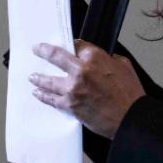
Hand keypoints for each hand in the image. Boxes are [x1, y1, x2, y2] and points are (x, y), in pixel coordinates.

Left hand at [29, 40, 146, 137]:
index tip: (68, 45)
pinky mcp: (70, 105)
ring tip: (32, 76)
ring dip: (39, 77)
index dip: (71, 45)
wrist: (129, 118)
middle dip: (44, 51)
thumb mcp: (124, 66)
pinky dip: (43, 96)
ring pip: (49, 81)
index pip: (77, 45)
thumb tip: (103, 60)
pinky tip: (38, 93)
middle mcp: (81, 71)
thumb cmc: (129, 94)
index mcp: (95, 58)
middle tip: (37, 50)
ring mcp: (73, 89)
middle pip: (56, 57)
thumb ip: (109, 60)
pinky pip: (52, 99)